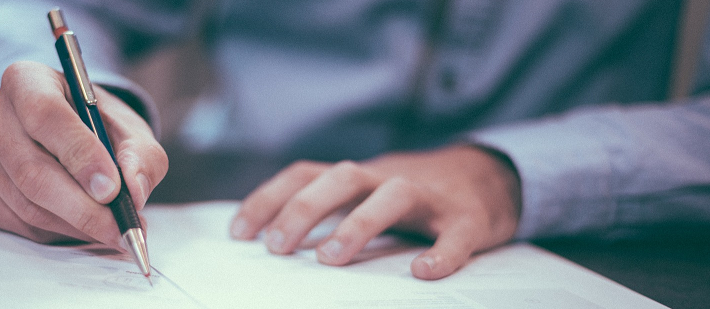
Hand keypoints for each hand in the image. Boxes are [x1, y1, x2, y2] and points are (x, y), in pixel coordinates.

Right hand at [0, 61, 167, 244]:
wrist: (69, 134)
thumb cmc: (98, 127)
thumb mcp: (130, 130)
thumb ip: (141, 156)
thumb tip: (133, 190)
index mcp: (26, 80)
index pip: (45, 115)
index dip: (80, 155)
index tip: (112, 189)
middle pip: (32, 170)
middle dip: (83, 207)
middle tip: (120, 227)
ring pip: (26, 204)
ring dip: (75, 225)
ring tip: (112, 229)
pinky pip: (17, 223)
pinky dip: (56, 232)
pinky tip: (82, 226)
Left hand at [230, 145, 519, 279]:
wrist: (488, 176)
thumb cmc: (411, 196)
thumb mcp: (364, 194)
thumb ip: (327, 209)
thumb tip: (272, 240)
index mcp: (358, 177)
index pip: (305, 174)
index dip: (268, 199)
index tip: (239, 233)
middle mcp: (388, 178)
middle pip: (342, 177)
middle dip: (304, 208)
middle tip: (277, 247)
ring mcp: (430, 197)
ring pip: (393, 195)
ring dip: (358, 223)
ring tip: (330, 259)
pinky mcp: (468, 219)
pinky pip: (456, 234)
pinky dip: (442, 253)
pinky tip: (424, 272)